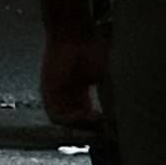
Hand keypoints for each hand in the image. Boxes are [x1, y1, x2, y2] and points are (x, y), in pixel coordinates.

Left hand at [43, 19, 110, 146]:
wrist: (75, 35)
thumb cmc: (92, 51)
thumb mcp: (104, 79)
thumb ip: (109, 100)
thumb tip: (117, 121)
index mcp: (81, 93)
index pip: (88, 118)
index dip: (99, 126)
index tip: (111, 129)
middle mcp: (68, 96)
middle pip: (78, 123)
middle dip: (91, 130)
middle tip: (104, 129)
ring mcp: (57, 95)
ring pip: (68, 123)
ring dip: (82, 126)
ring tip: (95, 120)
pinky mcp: (48, 92)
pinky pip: (56, 116)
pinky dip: (69, 121)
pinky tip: (82, 115)